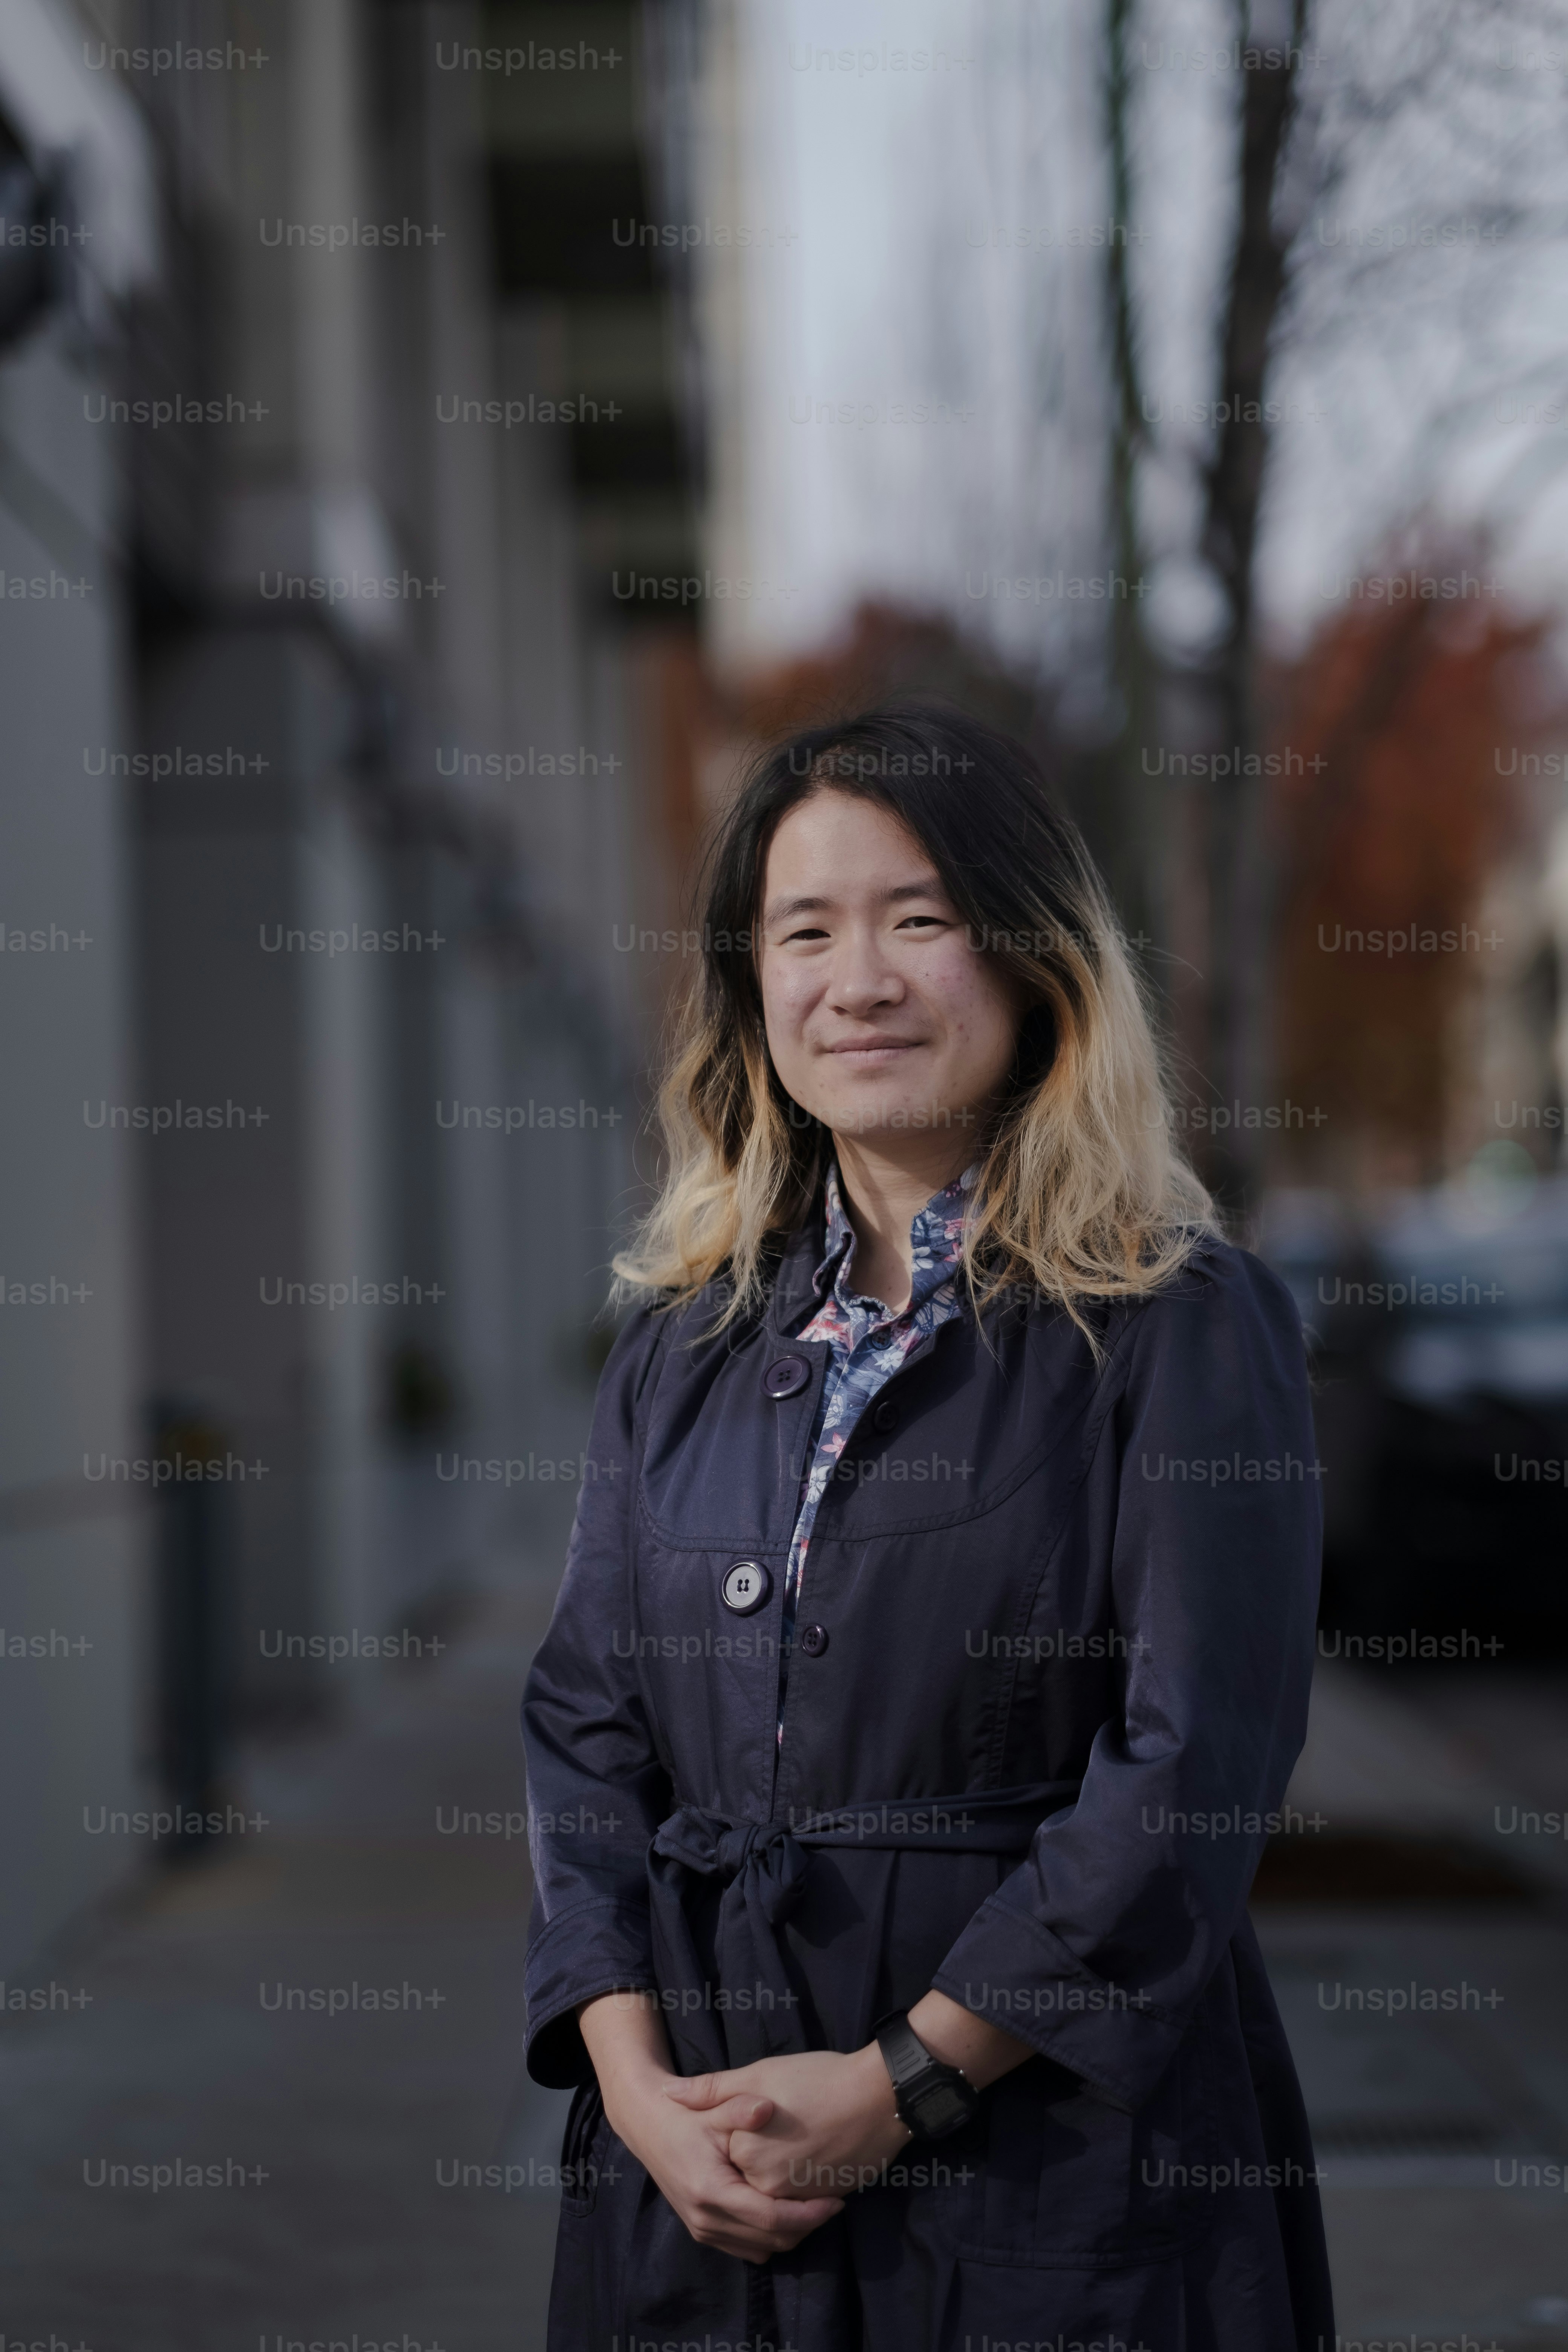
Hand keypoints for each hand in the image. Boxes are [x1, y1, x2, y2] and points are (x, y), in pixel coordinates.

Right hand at [607, 2064, 843, 2261]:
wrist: (648, 2128)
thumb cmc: (684, 2116)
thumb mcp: (711, 2107)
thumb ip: (740, 2107)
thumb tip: (767, 2107)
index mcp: (711, 2192)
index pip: (771, 2219)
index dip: (808, 2214)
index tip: (837, 2200)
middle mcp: (706, 2220)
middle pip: (770, 2241)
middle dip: (806, 2226)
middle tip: (831, 2201)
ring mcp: (702, 2230)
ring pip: (760, 2250)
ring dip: (788, 2234)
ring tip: (811, 2205)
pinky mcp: (702, 2231)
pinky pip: (746, 2248)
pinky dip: (768, 2236)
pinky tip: (783, 2209)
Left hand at [665, 2045, 911, 2200]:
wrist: (881, 2096)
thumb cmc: (819, 2079)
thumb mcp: (761, 2074)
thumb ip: (712, 2090)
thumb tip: (666, 2093)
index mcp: (746, 2157)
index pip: (721, 2157)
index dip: (732, 2133)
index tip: (748, 2115)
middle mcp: (768, 2188)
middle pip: (745, 2183)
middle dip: (749, 2163)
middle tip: (770, 2129)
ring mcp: (798, 2200)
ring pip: (770, 2204)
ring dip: (770, 2186)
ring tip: (784, 2145)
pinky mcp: (824, 2203)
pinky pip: (796, 2209)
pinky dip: (794, 2195)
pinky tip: (804, 2159)